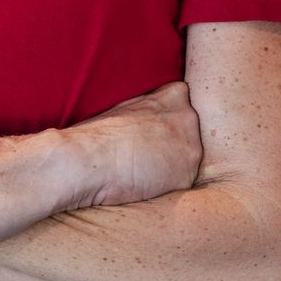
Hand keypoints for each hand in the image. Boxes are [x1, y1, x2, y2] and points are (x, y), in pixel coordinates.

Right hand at [55, 82, 202, 210]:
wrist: (89, 159)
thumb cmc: (99, 133)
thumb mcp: (129, 106)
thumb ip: (151, 107)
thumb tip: (155, 116)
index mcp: (175, 95)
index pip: (184, 104)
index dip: (167, 119)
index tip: (153, 130)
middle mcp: (189, 118)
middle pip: (191, 131)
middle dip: (175, 142)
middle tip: (147, 152)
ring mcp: (192, 148)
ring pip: (189, 158)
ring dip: (173, 165)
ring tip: (143, 168)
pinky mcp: (187, 176)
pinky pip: (182, 183)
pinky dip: (168, 186)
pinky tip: (146, 182)